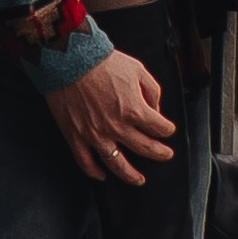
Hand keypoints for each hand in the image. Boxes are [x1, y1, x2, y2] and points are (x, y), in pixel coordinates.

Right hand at [46, 48, 174, 184]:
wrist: (70, 59)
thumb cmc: (103, 62)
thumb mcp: (137, 69)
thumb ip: (152, 91)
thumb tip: (156, 109)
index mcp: (134, 109)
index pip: (160, 128)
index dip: (167, 129)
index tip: (167, 129)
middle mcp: (117, 126)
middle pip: (145, 149)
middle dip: (159, 153)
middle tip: (165, 155)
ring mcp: (95, 134)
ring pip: (117, 165)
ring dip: (131, 175)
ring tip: (139, 180)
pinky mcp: (75, 136)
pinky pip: (86, 162)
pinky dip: (94, 172)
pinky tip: (102, 175)